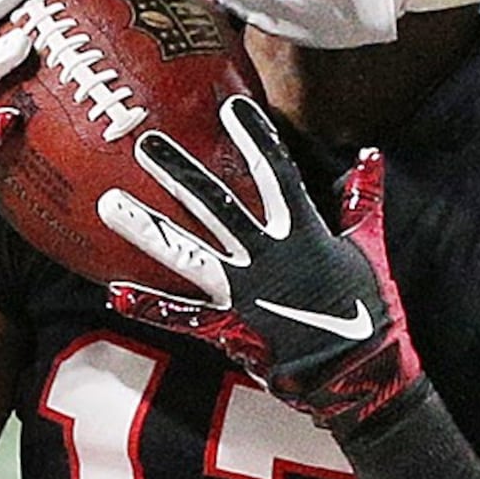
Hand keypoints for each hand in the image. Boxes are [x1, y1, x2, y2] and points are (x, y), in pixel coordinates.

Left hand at [100, 94, 420, 434]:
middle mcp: (267, 256)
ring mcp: (244, 292)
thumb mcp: (370, 247)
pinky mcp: (230, 327)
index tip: (231, 105)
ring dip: (146, 229)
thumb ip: (365, 198)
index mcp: (303, 234)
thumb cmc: (370, 309)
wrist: (359, 373)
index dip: (255, 138)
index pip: (276, 174)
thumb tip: (371, 155)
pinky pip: (182, 316)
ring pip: (187, 254)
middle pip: (216, 207)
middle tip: (144, 142)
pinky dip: (150, 305)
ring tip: (108, 205)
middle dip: (180, 173)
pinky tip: (114, 293)